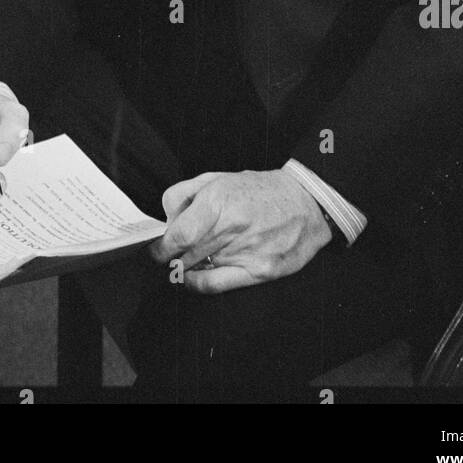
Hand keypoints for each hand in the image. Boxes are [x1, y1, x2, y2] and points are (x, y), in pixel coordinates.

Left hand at [148, 169, 332, 292]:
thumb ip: (185, 194)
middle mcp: (231, 227)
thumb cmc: (260, 190)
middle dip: (172, 255)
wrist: (306, 202)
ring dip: (187, 265)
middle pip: (185, 253)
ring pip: (197, 267)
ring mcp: (246, 251)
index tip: (156, 249)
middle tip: (170, 253)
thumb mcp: (218, 177)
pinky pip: (215, 285)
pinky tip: (194, 277)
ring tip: (191, 256)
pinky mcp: (259, 271)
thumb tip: (165, 219)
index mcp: (218, 200)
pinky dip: (197, 283)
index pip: (177, 235)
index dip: (161, 247)